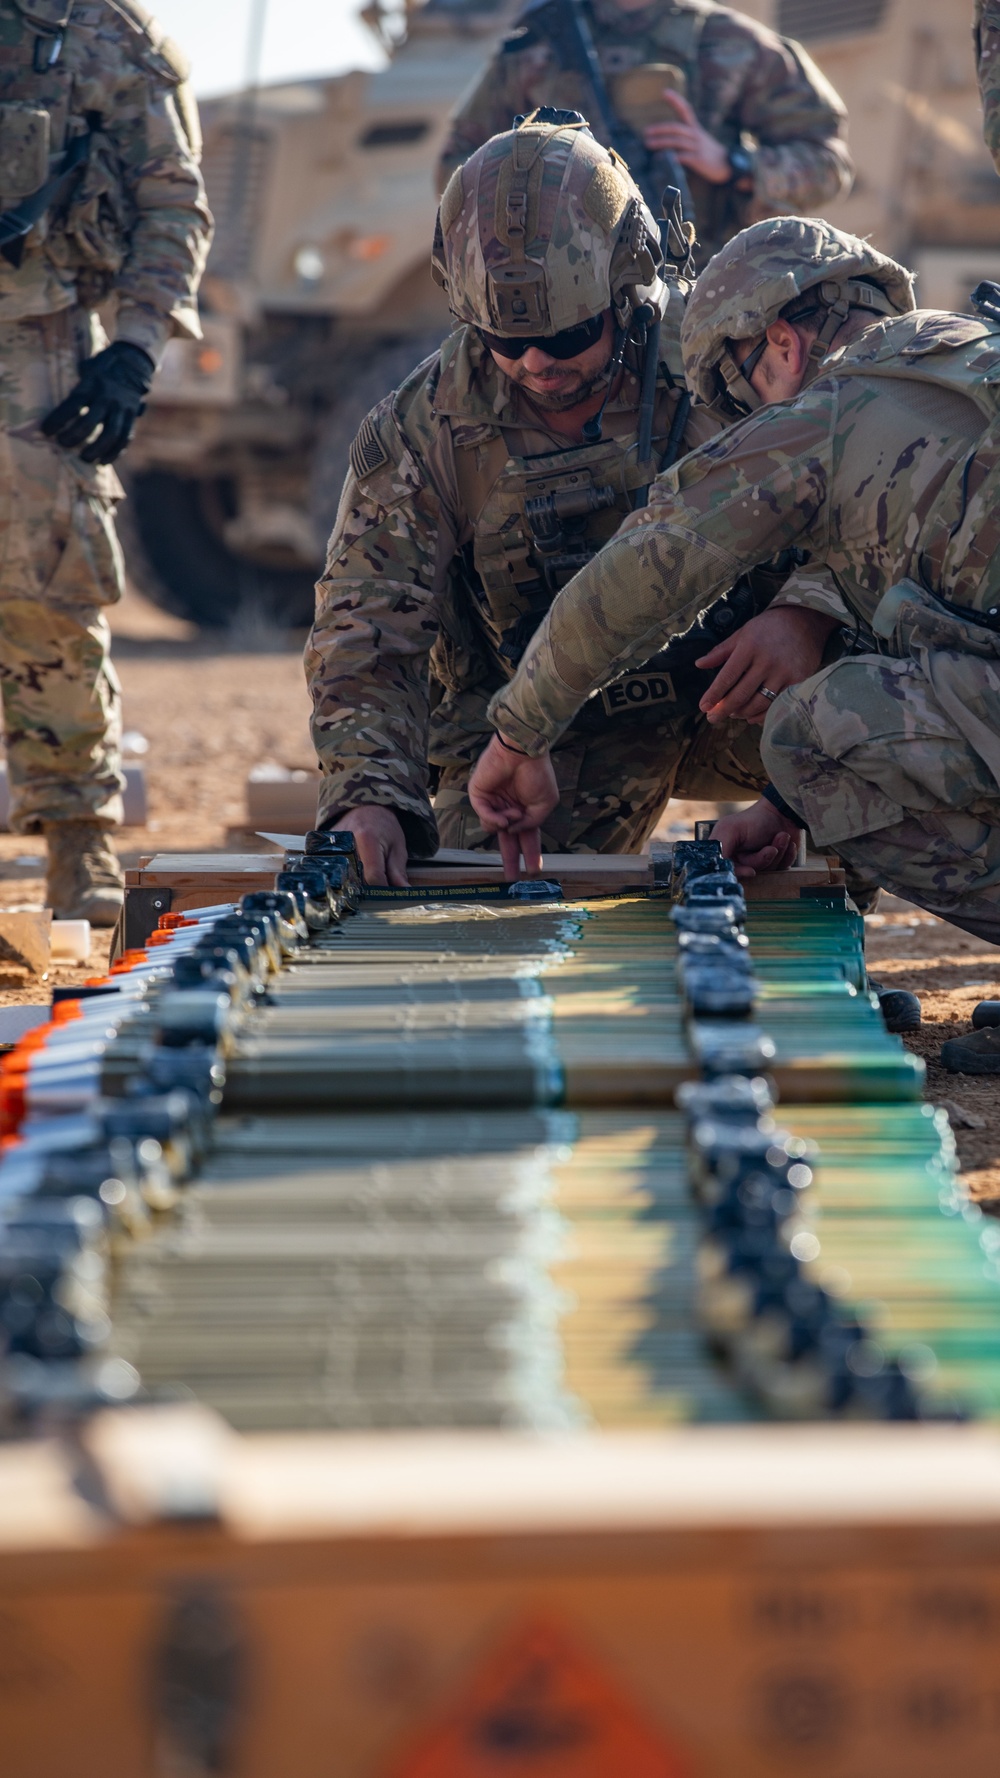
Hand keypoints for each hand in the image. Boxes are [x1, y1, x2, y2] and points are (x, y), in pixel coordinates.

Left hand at [41, 340, 153, 463]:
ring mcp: (121, 408)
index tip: (47, 431)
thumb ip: (76, 384)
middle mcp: (107, 397)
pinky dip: (115, 452)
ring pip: (110, 434)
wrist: (134, 361)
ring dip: (96, 449)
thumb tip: (55, 400)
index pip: (73, 404)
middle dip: (74, 437)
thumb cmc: (102, 366)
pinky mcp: (132, 416)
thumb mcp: (87, 368)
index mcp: (92, 383)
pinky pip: (125, 438)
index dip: (59, 419)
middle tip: (62, 444)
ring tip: (84, 458)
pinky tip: (103, 461)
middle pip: (90, 422)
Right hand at [337, 806, 408, 886]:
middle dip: (370, 891)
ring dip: (357, 886)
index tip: (389, 894)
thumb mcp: (398, 846)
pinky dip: (346, 879)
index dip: (382, 890)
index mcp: (367, 839)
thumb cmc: (384, 827)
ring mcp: (331, 846)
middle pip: (356, 881)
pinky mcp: (323, 850)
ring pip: (344, 879)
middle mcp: (345, 843)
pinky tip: (353, 877)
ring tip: (366, 881)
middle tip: (379, 891)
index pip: (373, 877)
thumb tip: (403, 893)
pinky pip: (334, 872)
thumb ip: (398, 871)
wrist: (364, 808)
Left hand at [467, 735, 558, 877]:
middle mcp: (508, 809)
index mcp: (526, 811)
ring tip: (514, 812)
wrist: (521, 752)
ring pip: (494, 829)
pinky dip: (494, 819)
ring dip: (507, 825)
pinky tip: (504, 815)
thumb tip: (513, 831)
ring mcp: (493, 803)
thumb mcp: (545, 804)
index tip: (533, 871)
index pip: (527, 838)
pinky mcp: (479, 796)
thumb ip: (531, 823)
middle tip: (511, 877)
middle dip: (510, 859)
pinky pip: (484, 817)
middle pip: (507, 840)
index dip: (531, 854)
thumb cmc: (537, 774)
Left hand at [643, 91, 730, 183]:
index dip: (676, 101)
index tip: (664, 92)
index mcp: (695, 128)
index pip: (686, 110)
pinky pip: (682, 157)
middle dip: (660, 129)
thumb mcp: (699, 140)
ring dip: (661, 142)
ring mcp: (697, 147)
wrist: (726, 165)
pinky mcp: (698, 159)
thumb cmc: (708, 153)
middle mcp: (695, 135)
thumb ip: (684, 138)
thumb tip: (665, 140)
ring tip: (648, 144)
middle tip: (645, 132)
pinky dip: (670, 157)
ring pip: (676, 141)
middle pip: (676, 128)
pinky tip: (661, 159)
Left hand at [697, 607, 837, 724]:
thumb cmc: (769, 627)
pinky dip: (762, 715)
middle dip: (724, 710)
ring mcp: (784, 673)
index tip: (703, 707)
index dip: (714, 694)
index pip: (727, 676)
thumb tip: (699, 664)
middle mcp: (766, 661)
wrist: (806, 620)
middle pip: (741, 694)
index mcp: (749, 647)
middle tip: (713, 718)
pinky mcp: (799, 681)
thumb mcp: (743, 633)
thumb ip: (721, 651)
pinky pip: (777, 705)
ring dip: (742, 713)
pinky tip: (752, 717)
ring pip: (759, 703)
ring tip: (733, 714)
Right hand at [711, 797, 801, 878]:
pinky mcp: (775, 863)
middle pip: (750, 873)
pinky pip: (782, 870)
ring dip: (779, 853)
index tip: (751, 871)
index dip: (740, 872)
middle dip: (764, 859)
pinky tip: (788, 843)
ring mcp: (758, 862)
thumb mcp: (732, 829)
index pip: (727, 871)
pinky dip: (788, 856)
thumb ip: (721, 848)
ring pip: (768, 872)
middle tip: (771, 847)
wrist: (783, 812)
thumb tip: (723, 867)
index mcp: (725, 851)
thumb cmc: (755, 818)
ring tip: (782, 836)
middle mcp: (740, 859)